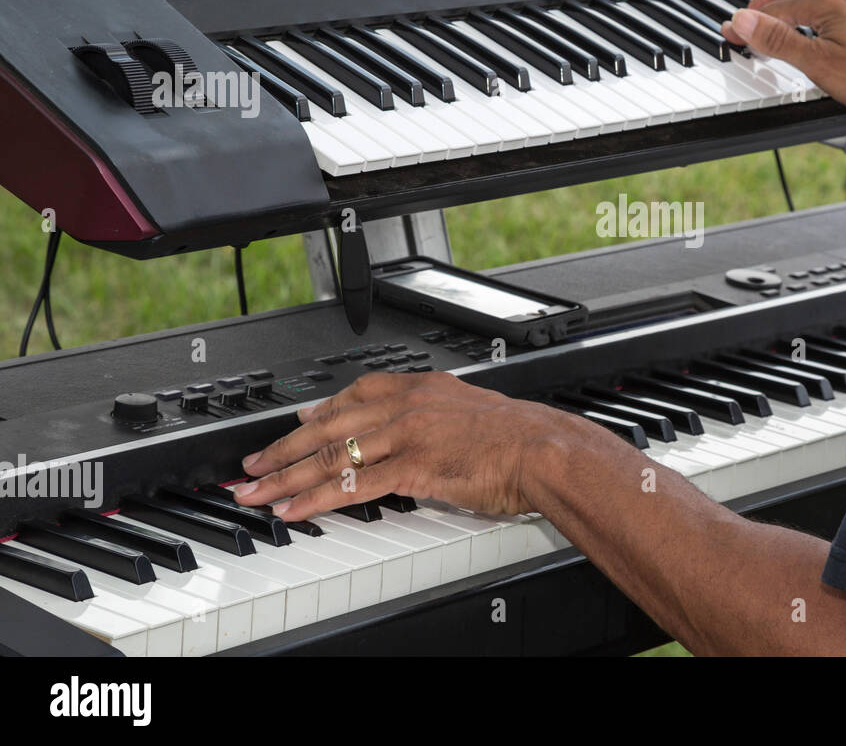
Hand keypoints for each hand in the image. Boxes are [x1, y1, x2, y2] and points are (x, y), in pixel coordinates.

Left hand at [233, 371, 571, 520]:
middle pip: (328, 425)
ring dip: (286, 476)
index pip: (352, 395)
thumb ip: (429, 416)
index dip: (314, 413)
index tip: (291, 426)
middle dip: (282, 448)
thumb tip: (406, 432)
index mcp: (420, 388)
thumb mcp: (467, 409)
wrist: (542, 449)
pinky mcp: (411, 467)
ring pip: (332, 455)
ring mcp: (406, 435)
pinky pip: (352, 485)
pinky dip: (317, 498)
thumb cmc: (515, 437)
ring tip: (257, 492)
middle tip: (252, 466)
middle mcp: (406, 405)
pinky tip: (295, 508)